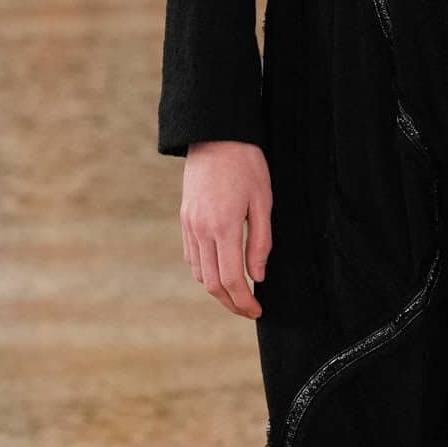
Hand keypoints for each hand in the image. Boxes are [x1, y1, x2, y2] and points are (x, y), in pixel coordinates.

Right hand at [181, 140, 272, 317]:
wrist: (215, 135)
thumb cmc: (246, 165)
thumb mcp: (263, 202)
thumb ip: (261, 242)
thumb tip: (258, 276)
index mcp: (224, 228)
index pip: (233, 280)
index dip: (245, 302)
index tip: (258, 311)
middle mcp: (201, 231)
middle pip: (212, 284)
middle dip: (231, 303)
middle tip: (249, 310)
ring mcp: (189, 225)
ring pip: (199, 273)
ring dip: (218, 289)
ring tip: (238, 293)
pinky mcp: (184, 219)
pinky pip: (191, 256)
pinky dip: (205, 271)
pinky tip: (221, 269)